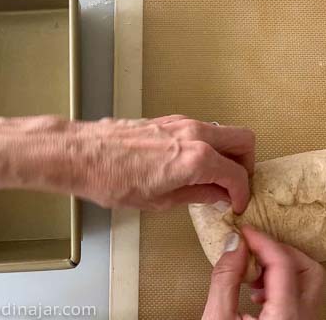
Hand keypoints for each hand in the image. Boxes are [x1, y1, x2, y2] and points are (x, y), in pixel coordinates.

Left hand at [0, 115, 254, 211]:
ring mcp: (183, 123)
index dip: (242, 193)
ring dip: (228, 153)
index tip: (236, 204)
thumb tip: (218, 195)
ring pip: (225, 132)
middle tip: (235, 185)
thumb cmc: (111, 179)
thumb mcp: (159, 200)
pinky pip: (205, 129)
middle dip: (246, 164)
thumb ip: (197, 194)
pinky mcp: (170, 120)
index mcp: (197, 158)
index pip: (237, 175)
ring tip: (215, 177)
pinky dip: (210, 145)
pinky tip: (194, 165)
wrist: (79, 153)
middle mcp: (196, 135)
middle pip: (244, 140)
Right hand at [203, 225, 323, 319]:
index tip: (245, 231)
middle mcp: (303, 319)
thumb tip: (235, 245)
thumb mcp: (217, 318)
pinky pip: (301, 297)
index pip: (284, 264)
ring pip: (308, 282)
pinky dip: (283, 285)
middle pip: (309, 269)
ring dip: (282, 268)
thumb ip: (226, 280)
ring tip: (252, 272)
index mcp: (286, 316)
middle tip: (254, 249)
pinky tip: (257, 292)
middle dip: (281, 252)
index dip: (263, 241)